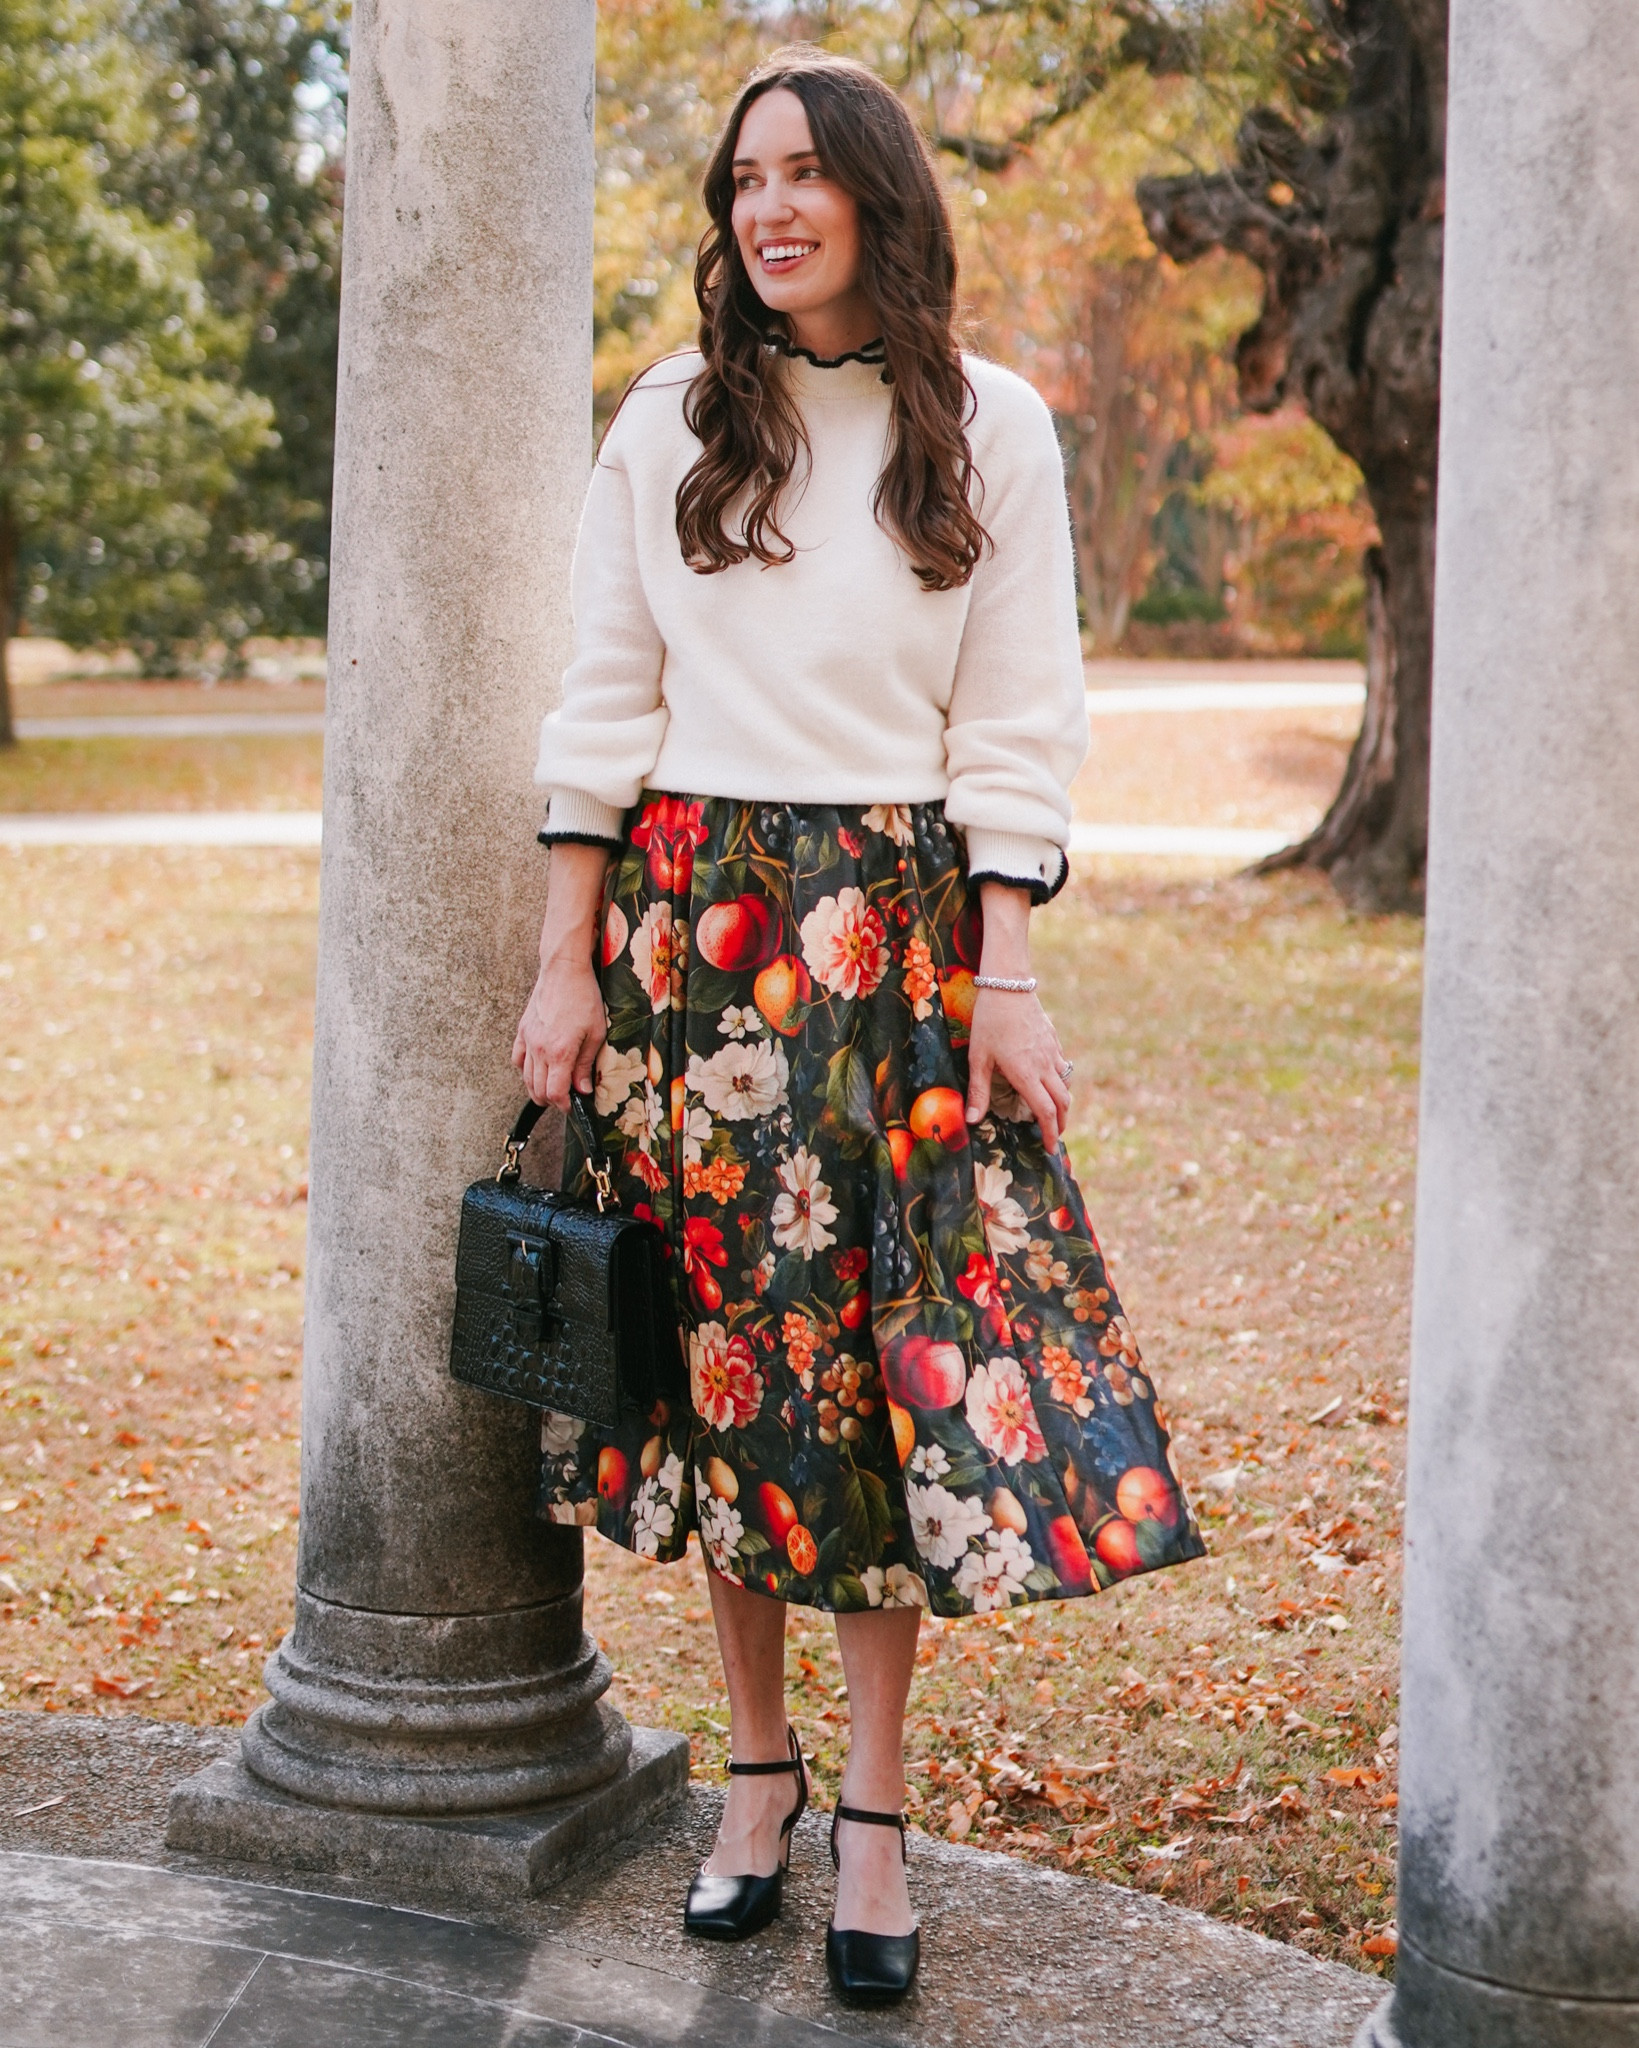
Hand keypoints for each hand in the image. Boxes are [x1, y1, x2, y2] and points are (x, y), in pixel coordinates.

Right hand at [513, 841, 614, 1108]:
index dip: (564, 1105)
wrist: (564, 970)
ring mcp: (528, 1040)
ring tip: (552, 1088)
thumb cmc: (584, 998)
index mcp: (559, 1052)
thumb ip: (586, 1064)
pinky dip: (525, 1071)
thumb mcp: (596, 1033)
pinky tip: (536, 1070)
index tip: (572, 1106)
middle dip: (551, 1100)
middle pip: (537, 1089)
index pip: (555, 1092)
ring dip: (537, 1088)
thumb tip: (582, 1090)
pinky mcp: (522, 1030)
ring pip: (525, 1078)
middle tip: (565, 1099)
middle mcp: (539, 1049)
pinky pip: (517, 1059)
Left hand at [965, 989, 1069, 1150]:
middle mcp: (1044, 1066)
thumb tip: (971, 1121)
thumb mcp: (978, 1057)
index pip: (1045, 1112)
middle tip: (1054, 1136)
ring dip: (1063, 1103)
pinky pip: (1063, 1066)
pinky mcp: (1053, 1040)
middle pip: (1062, 1102)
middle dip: (1061, 1123)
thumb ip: (978, 1091)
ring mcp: (1051, 1052)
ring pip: (1066, 1084)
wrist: (1008, 986)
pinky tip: (1050, 1081)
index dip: (1050, 1133)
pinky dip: (1061, 1080)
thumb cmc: (989, 1021)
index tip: (1051, 1148)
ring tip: (1054, 1113)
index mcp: (1025, 1074)